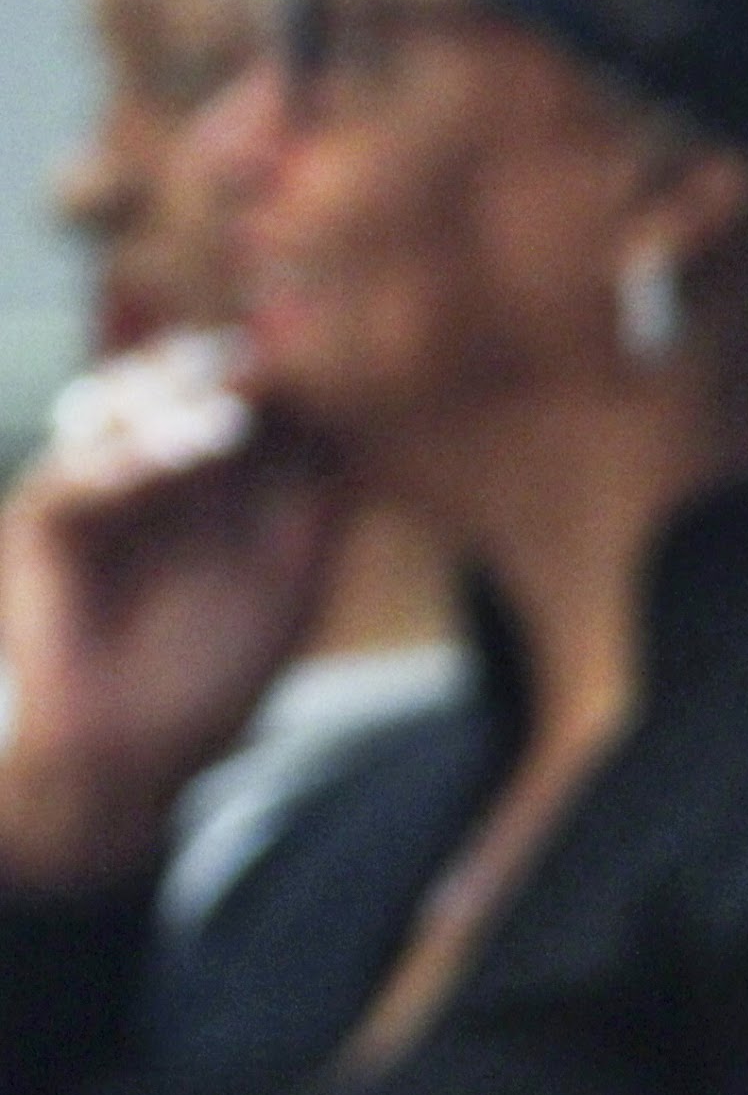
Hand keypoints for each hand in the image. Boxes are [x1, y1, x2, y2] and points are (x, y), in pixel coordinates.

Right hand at [0, 329, 340, 890]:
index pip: (243, 405)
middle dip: (222, 365)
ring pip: (123, 417)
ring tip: (236, 398)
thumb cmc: (213, 678)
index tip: (334, 337)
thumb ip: (314, 505)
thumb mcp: (290, 581)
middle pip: (177, 391)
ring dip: (177, 401)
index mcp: (215, 484)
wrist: (133, 758)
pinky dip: (129, 463)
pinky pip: (78, 481)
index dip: (280, 372)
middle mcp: (151, 473)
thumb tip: (355, 421)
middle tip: (276, 338)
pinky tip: (185, 450)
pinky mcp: (45, 529)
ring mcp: (96, 493)